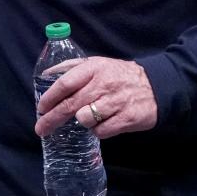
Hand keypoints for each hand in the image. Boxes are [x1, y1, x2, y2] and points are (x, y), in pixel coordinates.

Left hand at [34, 57, 157, 139]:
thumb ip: (72, 67)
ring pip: (85, 120)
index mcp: (94, 68)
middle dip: (52, 119)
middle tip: (41, 129)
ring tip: (89, 116)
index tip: (41, 108)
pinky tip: (103, 122)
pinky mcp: (127, 118)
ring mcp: (116, 102)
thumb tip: (46, 75)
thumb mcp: (97, 63)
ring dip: (82, 122)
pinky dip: (98, 130)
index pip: (65, 83)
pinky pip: (101, 131)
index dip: (50, 97)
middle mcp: (104, 84)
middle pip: (71, 105)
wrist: (156, 85)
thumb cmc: (119, 75)